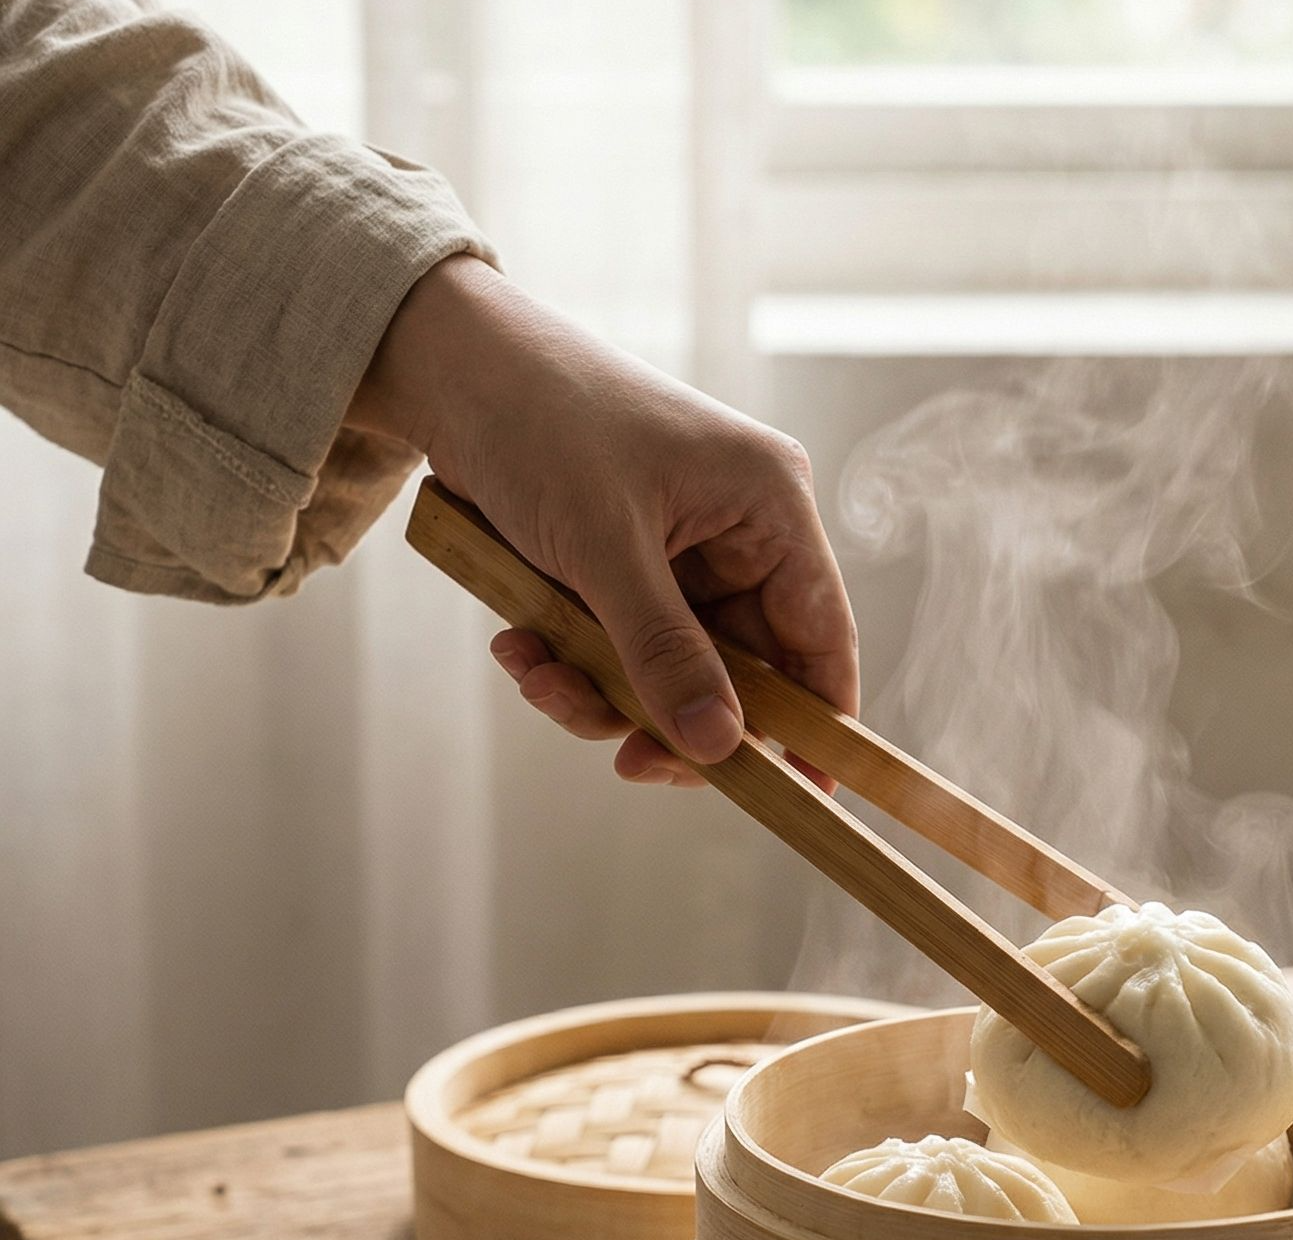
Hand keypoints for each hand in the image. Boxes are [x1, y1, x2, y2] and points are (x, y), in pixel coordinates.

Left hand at [349, 255, 857, 786]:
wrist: (444, 365)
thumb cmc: (540, 422)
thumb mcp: (605, 548)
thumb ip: (666, 654)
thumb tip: (720, 749)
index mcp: (768, 507)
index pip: (821, 637)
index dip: (817, 724)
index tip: (801, 795)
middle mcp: (737, 535)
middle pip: (743, 674)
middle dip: (674, 716)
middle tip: (627, 759)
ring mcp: (680, 556)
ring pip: (672, 674)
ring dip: (605, 695)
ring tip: (539, 676)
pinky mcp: (625, 570)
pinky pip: (621, 652)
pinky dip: (573, 664)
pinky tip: (519, 644)